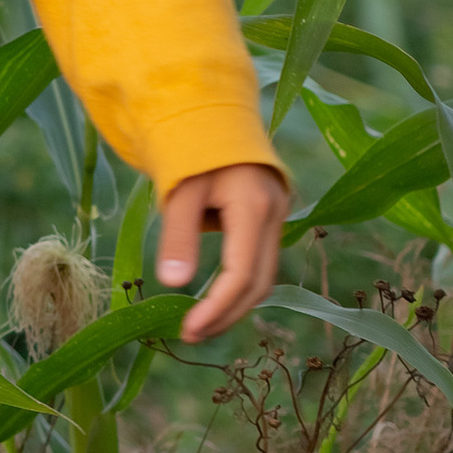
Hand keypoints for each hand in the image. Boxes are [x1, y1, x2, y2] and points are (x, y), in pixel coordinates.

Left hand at [156, 163, 285, 342]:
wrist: (214, 118)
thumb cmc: (192, 152)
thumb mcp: (179, 192)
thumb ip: (177, 237)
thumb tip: (173, 284)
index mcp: (254, 207)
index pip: (241, 273)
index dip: (217, 308)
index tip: (190, 329)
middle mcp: (275, 215)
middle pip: (259, 282)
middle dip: (227, 314)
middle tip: (192, 334)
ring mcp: (278, 217)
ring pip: (265, 276)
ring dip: (235, 305)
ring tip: (200, 325)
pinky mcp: (271, 219)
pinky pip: (261, 262)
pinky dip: (240, 286)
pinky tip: (215, 299)